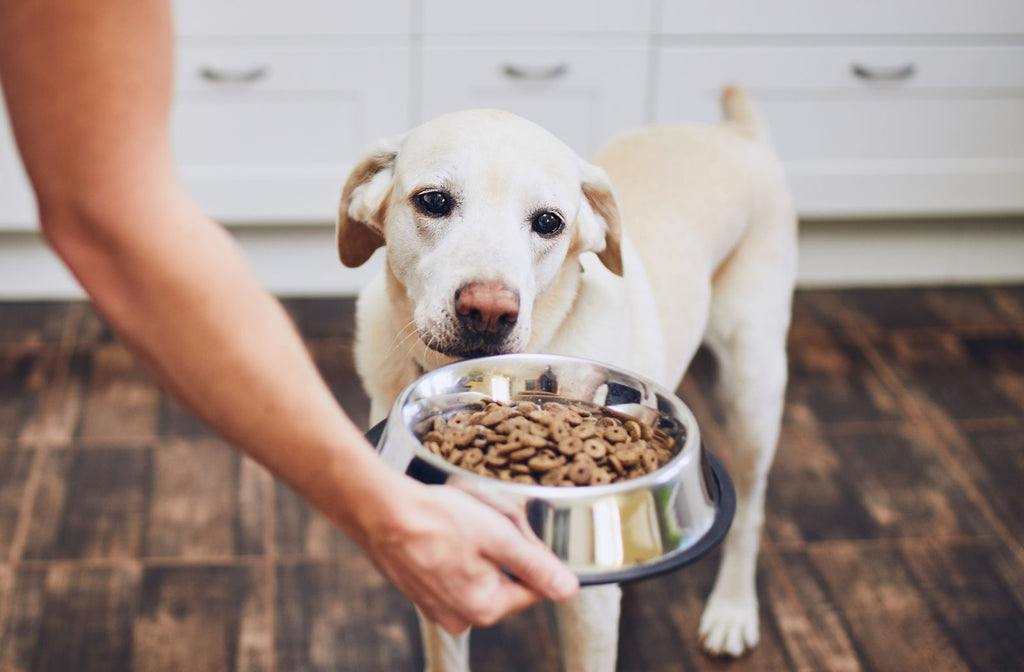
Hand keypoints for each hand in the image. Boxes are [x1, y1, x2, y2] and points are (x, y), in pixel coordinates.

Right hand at [355, 477, 579, 633]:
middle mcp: (460, 616)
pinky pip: (453, 570)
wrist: (379, 510)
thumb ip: (536, 565)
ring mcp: (436, 606)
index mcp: (485, 608)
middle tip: (483, 519)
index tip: (511, 528)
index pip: (533, 586)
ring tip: (459, 522)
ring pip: (479, 572)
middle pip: (505, 578)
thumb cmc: (436, 519)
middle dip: (502, 548)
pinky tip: (443, 529)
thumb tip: (568, 589)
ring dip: (478, 546)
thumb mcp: (498, 535)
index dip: (529, 552)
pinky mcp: (420, 590)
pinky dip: (453, 549)